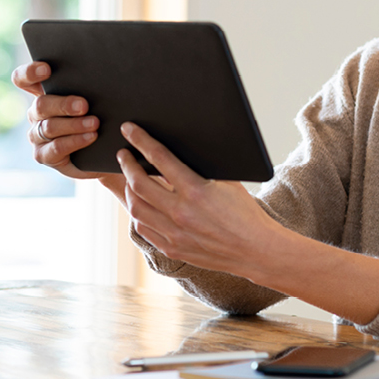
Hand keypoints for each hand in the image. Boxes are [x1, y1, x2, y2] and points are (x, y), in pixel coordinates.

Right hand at [12, 62, 118, 184]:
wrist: (101, 152)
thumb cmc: (96, 118)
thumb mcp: (92, 101)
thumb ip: (87, 88)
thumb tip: (99, 74)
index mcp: (42, 94)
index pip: (24, 80)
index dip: (30, 72)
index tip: (47, 69)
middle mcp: (36, 114)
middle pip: (41, 105)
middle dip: (63, 104)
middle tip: (84, 105)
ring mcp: (36, 135)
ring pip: (49, 127)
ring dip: (74, 125)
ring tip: (94, 123)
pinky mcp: (43, 155)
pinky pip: (56, 148)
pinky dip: (75, 141)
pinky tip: (91, 137)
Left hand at [117, 122, 280, 277]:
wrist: (256, 249)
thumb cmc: (244, 211)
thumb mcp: (227, 181)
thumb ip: (200, 166)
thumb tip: (176, 147)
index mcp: (196, 190)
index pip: (159, 158)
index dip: (140, 140)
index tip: (129, 130)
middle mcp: (181, 213)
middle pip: (139, 183)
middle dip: (126, 164)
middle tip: (122, 154)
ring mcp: (175, 233)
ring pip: (136, 207)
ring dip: (127, 188)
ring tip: (127, 177)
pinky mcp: (172, 248)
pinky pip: (143, 228)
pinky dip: (137, 212)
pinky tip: (139, 202)